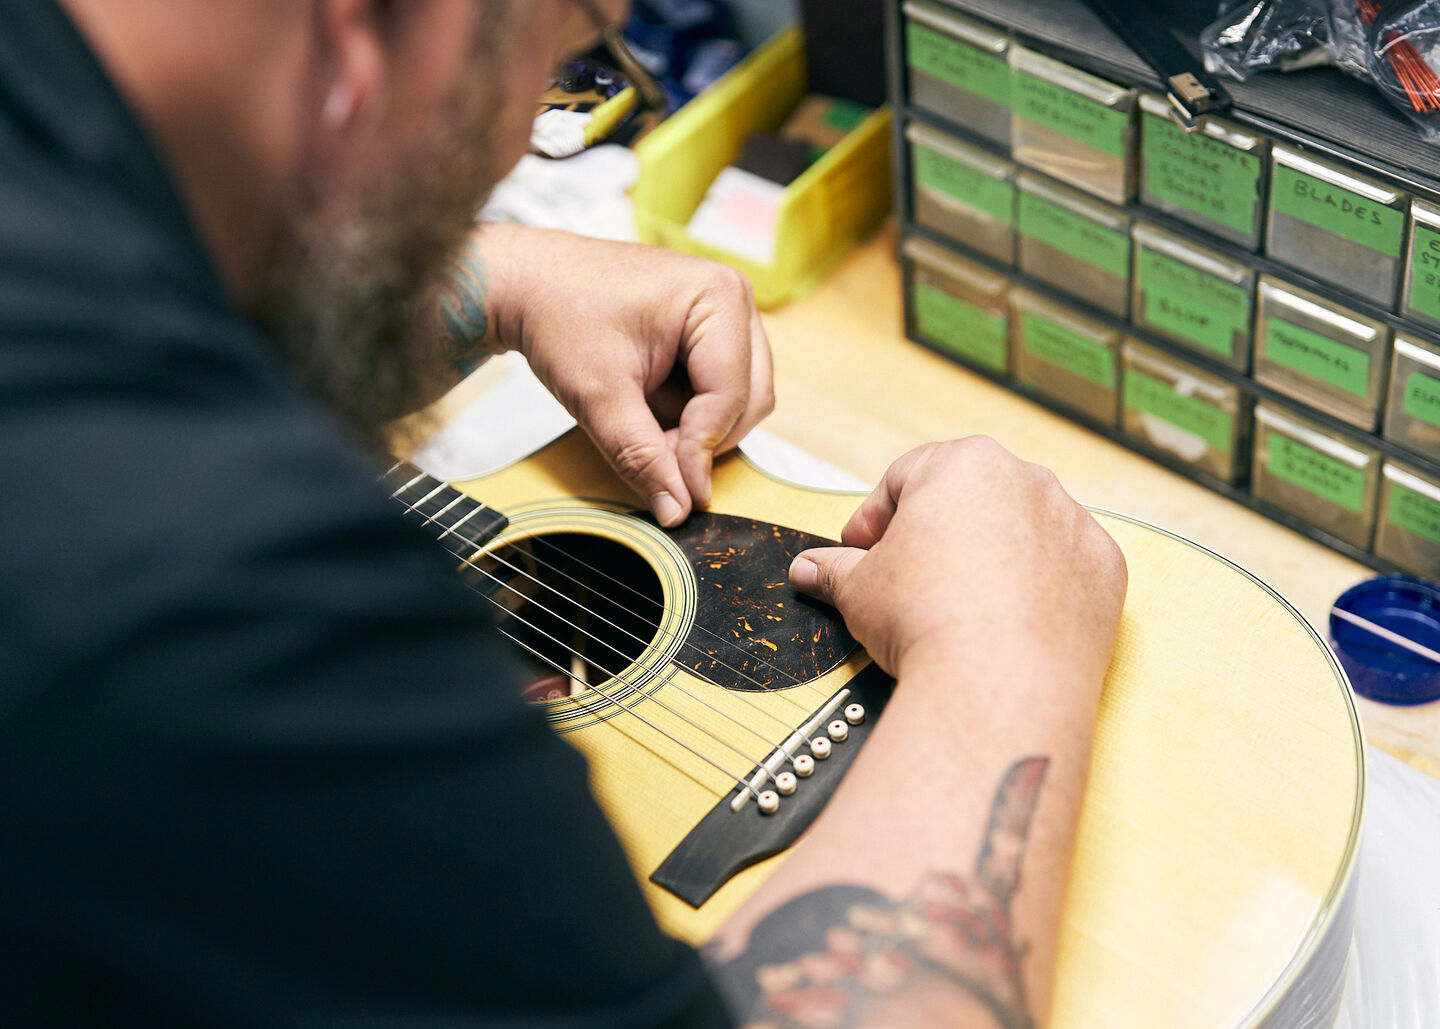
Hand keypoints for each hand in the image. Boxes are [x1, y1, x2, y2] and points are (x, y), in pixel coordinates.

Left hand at [474, 225, 772, 525]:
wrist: (528, 284)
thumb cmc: (559, 315)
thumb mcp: (598, 395)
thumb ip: (641, 456)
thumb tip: (677, 512)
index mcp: (717, 296)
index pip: (731, 395)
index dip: (703, 449)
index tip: (678, 493)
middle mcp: (733, 298)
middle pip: (750, 399)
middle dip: (704, 438)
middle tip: (653, 455)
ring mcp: (725, 312)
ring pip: (741, 399)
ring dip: (696, 427)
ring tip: (640, 419)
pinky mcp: (710, 329)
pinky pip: (721, 389)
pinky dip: (689, 411)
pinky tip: (646, 401)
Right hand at [787, 437, 1126, 685]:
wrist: (999, 682)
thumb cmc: (925, 620)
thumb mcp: (860, 589)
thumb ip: (834, 569)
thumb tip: (807, 570)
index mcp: (962, 464)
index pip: (905, 477)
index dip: (875, 517)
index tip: (862, 551)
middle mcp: (1026, 479)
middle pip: (969, 496)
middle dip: (938, 530)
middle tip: (909, 576)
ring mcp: (1072, 522)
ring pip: (1021, 528)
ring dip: (992, 554)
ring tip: (962, 602)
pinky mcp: (1104, 568)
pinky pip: (1064, 566)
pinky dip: (1040, 585)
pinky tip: (1010, 621)